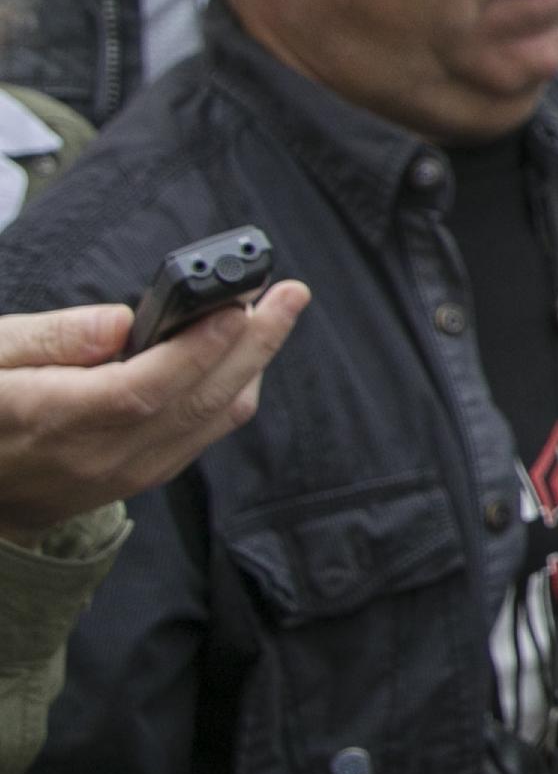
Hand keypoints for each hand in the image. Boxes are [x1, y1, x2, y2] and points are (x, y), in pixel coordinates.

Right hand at [0, 289, 308, 540]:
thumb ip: (51, 338)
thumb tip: (121, 321)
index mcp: (53, 420)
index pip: (143, 389)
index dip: (196, 350)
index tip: (237, 308)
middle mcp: (99, 456)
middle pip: (196, 402)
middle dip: (253, 345)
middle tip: (291, 295)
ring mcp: (126, 474)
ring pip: (211, 420)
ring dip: (252, 366)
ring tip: (277, 314)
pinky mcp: (141, 478)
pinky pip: (202, 435)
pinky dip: (231, 393)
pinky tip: (243, 358)